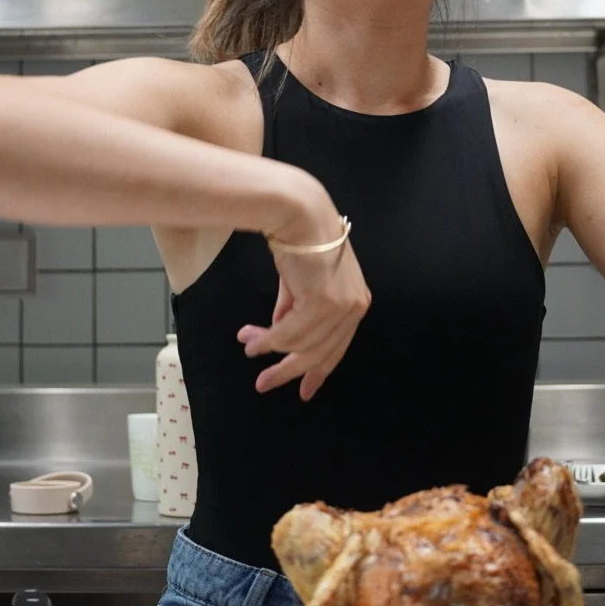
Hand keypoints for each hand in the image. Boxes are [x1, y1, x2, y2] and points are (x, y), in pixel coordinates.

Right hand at [237, 212, 370, 401]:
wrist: (299, 214)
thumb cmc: (300, 243)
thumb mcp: (301, 285)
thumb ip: (295, 312)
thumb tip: (279, 338)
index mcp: (356, 303)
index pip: (337, 348)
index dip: (318, 371)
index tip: (304, 391)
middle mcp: (354, 308)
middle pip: (320, 354)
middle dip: (289, 372)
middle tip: (264, 384)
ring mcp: (341, 307)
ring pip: (300, 345)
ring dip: (269, 349)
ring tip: (248, 346)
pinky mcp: (322, 304)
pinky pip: (289, 334)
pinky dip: (267, 340)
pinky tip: (251, 340)